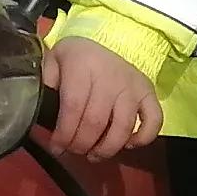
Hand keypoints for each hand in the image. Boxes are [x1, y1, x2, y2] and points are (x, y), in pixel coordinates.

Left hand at [40, 35, 160, 159]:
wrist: (103, 40)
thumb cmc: (75, 57)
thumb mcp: (53, 61)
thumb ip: (45, 82)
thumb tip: (42, 109)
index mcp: (82, 66)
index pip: (73, 107)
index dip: (64, 134)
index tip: (56, 147)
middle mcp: (111, 76)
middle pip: (96, 122)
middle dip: (81, 145)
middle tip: (73, 150)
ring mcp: (132, 86)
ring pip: (123, 127)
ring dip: (106, 149)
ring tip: (93, 155)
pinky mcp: (149, 93)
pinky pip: (154, 120)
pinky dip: (143, 138)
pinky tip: (127, 145)